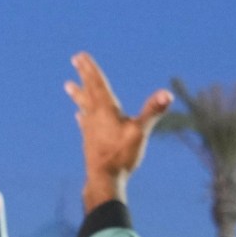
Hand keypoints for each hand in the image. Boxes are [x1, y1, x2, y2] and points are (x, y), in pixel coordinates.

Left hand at [64, 52, 171, 211]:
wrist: (104, 180)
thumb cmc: (121, 156)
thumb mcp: (140, 133)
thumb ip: (153, 112)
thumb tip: (167, 94)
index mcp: (106, 110)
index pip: (98, 84)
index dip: (90, 69)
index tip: (80, 56)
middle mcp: (95, 117)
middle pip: (88, 91)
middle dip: (83, 75)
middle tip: (74, 60)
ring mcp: (91, 130)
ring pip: (84, 106)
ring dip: (78, 94)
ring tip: (68, 86)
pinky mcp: (90, 142)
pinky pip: (85, 124)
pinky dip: (83, 116)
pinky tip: (79, 116)